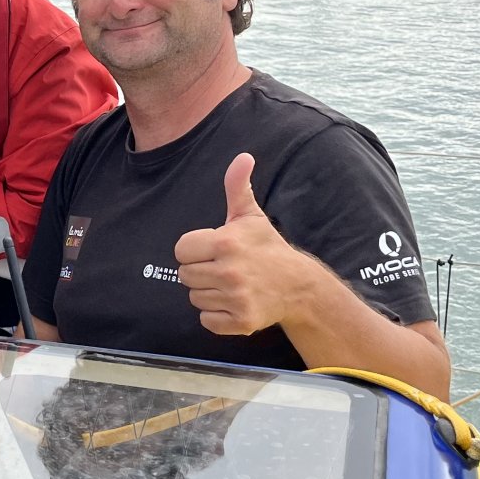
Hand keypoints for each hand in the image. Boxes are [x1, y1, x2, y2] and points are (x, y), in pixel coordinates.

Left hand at [174, 153, 318, 335]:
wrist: (298, 286)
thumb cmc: (267, 247)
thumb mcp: (251, 216)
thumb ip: (238, 186)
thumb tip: (243, 156)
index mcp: (226, 242)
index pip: (181, 250)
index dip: (194, 249)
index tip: (213, 249)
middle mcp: (229, 271)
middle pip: (185, 275)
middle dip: (200, 271)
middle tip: (222, 267)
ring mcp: (236, 298)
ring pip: (195, 298)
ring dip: (208, 293)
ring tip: (230, 284)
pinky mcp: (240, 321)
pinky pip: (206, 320)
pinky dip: (216, 315)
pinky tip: (233, 302)